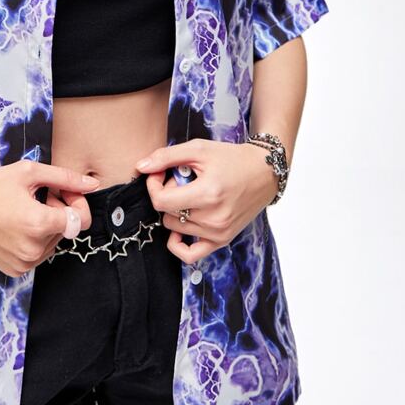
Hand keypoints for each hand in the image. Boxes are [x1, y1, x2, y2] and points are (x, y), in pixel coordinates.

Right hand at [0, 160, 100, 277]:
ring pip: (53, 243)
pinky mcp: (15, 270)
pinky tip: (14, 225)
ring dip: (46, 227)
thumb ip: (65, 177)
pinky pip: (38, 254)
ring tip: (22, 210)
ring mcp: (24, 263)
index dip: (76, 203)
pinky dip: (33, 240)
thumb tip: (93, 184)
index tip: (60, 192)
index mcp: (39, 224)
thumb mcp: (27, 173)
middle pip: (67, 231)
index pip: (80, 220)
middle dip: (59, 212)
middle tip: (34, 197)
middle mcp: (34, 249)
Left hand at [134, 140, 277, 264]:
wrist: (264, 173)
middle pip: (167, 213)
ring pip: (174, 228)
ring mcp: (219, 233)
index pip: (160, 201)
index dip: (153, 185)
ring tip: (190, 195)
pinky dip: (178, 243)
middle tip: (181, 180)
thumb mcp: (199, 149)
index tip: (159, 173)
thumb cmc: (232, 158)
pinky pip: (190, 254)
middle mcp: (214, 218)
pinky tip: (181, 226)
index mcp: (208, 194)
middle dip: (167, 194)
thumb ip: (166, 157)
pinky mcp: (222, 240)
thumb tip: (140, 167)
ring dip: (175, 211)